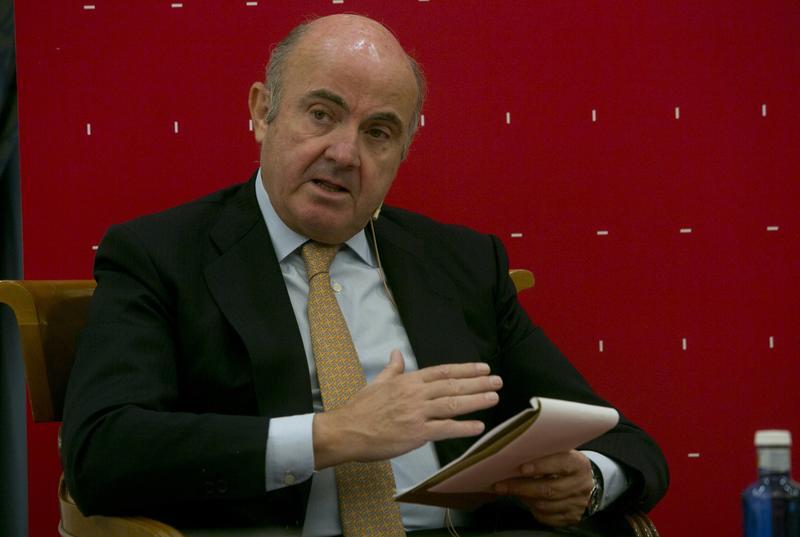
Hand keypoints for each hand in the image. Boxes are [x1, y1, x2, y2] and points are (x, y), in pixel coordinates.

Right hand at [313, 349, 501, 468]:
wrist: (348, 430)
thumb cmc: (361, 408)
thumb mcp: (377, 382)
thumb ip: (392, 368)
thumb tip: (396, 352)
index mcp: (408, 381)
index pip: (443, 372)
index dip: (465, 369)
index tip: (482, 368)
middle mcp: (416, 394)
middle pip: (453, 385)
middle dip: (478, 383)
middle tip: (497, 381)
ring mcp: (417, 413)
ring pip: (453, 404)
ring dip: (476, 401)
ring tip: (494, 397)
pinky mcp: (416, 433)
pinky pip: (445, 429)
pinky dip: (463, 427)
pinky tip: (478, 426)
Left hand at [491, 450, 593, 526]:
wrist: (584, 481)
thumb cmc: (564, 464)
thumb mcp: (560, 453)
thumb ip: (544, 453)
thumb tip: (514, 456)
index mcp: (579, 464)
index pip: (561, 464)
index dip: (540, 466)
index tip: (521, 468)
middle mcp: (581, 485)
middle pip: (549, 489)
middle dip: (521, 487)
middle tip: (502, 485)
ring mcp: (578, 503)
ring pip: (546, 505)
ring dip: (524, 499)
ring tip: (511, 491)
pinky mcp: (572, 517)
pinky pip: (548, 518)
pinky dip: (533, 510)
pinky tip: (526, 501)